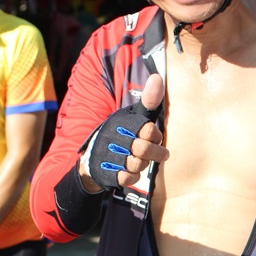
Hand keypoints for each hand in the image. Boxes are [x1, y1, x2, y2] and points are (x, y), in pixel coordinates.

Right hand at [81, 74, 168, 190]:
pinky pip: (128, 179)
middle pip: (144, 150)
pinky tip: (129, 170)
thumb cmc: (121, 134)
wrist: (93, 157)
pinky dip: (132, 176)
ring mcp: (109, 156)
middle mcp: (114, 138)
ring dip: (143, 165)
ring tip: (141, 160)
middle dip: (156, 154)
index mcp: (122, 123)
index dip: (156, 136)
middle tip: (162, 154)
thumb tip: (157, 77)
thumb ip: (149, 101)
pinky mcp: (107, 173)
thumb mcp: (134, 116)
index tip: (155, 137)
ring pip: (137, 165)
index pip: (150, 130)